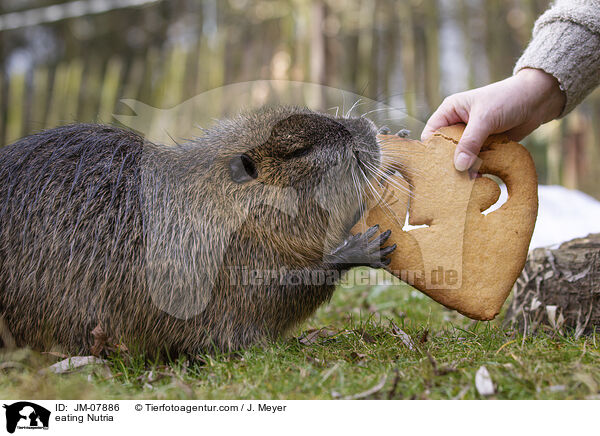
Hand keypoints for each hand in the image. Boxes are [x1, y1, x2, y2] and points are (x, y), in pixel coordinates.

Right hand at [421, 68, 565, 170]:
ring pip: (460, 157)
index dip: (431, 150)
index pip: (431, 134)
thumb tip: (459, 166)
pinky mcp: (485, 145)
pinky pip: (476, 160)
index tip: (435, 167)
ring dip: (464, 169)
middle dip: (448, 163)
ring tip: (466, 183)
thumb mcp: (485, 119)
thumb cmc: (508, 98)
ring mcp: (472, 136)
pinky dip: (477, 169)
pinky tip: (479, 179)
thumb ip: (470, 142)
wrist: (538, 99)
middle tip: (451, 180)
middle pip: (444, 149)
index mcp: (450, 111)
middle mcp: (458, 124)